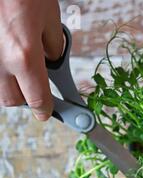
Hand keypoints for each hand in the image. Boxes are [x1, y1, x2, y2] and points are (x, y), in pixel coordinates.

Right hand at [0, 0, 63, 120]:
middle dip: (26, 99)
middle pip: (11, 99)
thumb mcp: (49, 17)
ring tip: (20, 70)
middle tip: (36, 89)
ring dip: (9, 85)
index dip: (45, 109)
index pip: (37, 97)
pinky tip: (7, 55)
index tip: (48, 113)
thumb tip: (52, 59)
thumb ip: (53, 45)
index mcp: (23, 55)